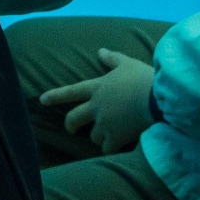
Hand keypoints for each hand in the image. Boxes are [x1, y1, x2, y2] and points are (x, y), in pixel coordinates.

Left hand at [39, 50, 157, 152]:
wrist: (157, 99)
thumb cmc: (143, 78)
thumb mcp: (127, 63)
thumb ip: (112, 59)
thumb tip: (100, 51)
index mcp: (97, 88)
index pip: (71, 91)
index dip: (55, 95)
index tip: (42, 100)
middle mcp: (96, 107)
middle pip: (75, 118)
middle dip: (71, 125)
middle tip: (71, 130)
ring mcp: (105, 124)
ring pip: (93, 136)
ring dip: (98, 137)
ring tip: (107, 137)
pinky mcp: (116, 137)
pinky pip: (107, 148)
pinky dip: (111, 148)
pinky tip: (118, 147)